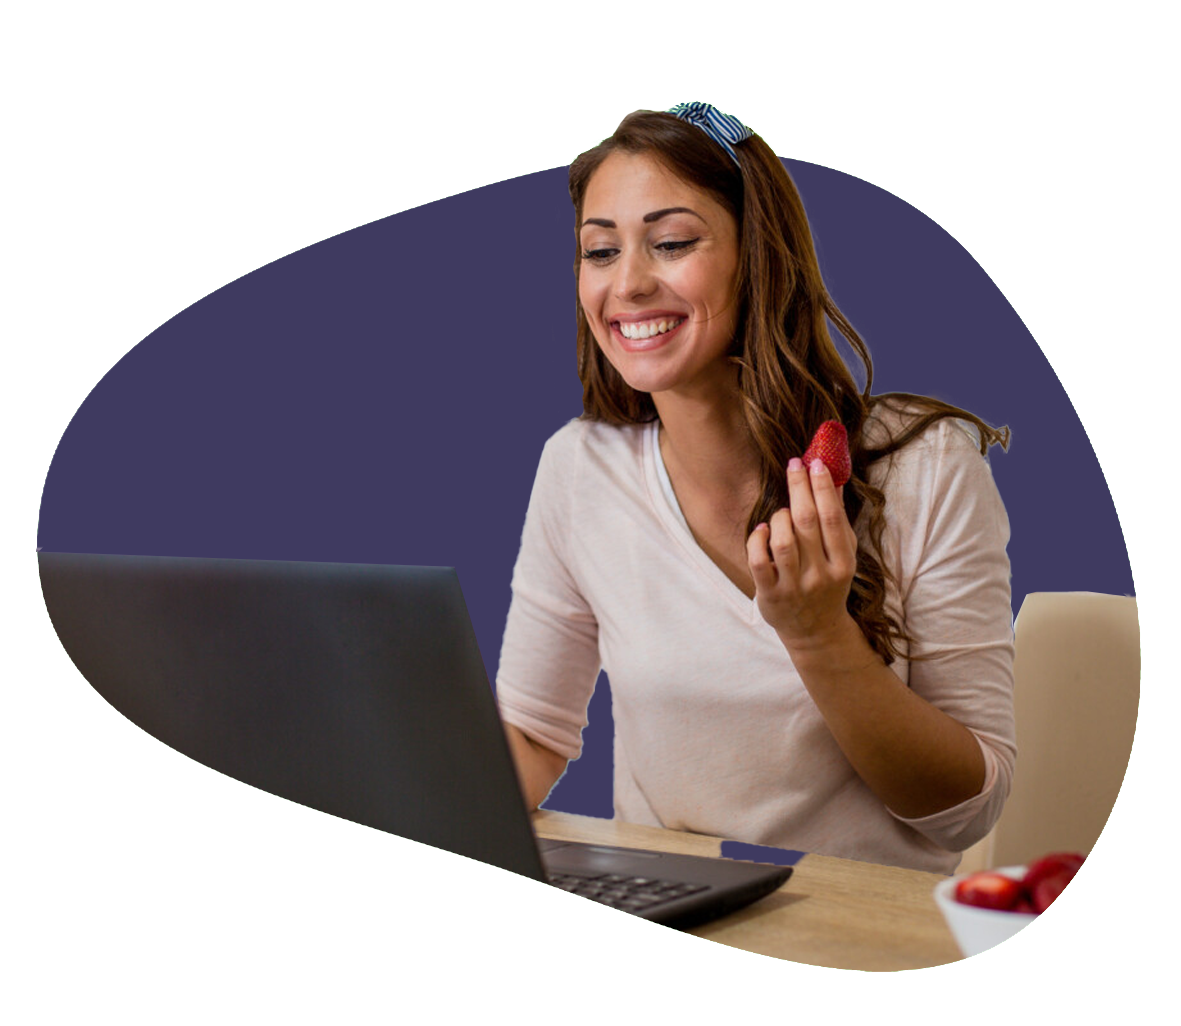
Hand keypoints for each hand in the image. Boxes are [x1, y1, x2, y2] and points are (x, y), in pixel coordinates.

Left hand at [746, 456, 858, 649]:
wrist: (816, 631)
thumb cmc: (829, 584)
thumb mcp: (843, 556)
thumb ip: (838, 521)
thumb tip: (834, 479)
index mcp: (843, 563)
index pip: (833, 519)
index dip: (823, 488)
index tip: (816, 462)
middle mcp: (820, 575)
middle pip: (807, 524)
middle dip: (799, 488)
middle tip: (794, 464)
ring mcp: (795, 587)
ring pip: (783, 541)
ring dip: (780, 517)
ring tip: (782, 511)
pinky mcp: (771, 595)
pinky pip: (759, 561)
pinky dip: (758, 540)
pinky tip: (762, 530)